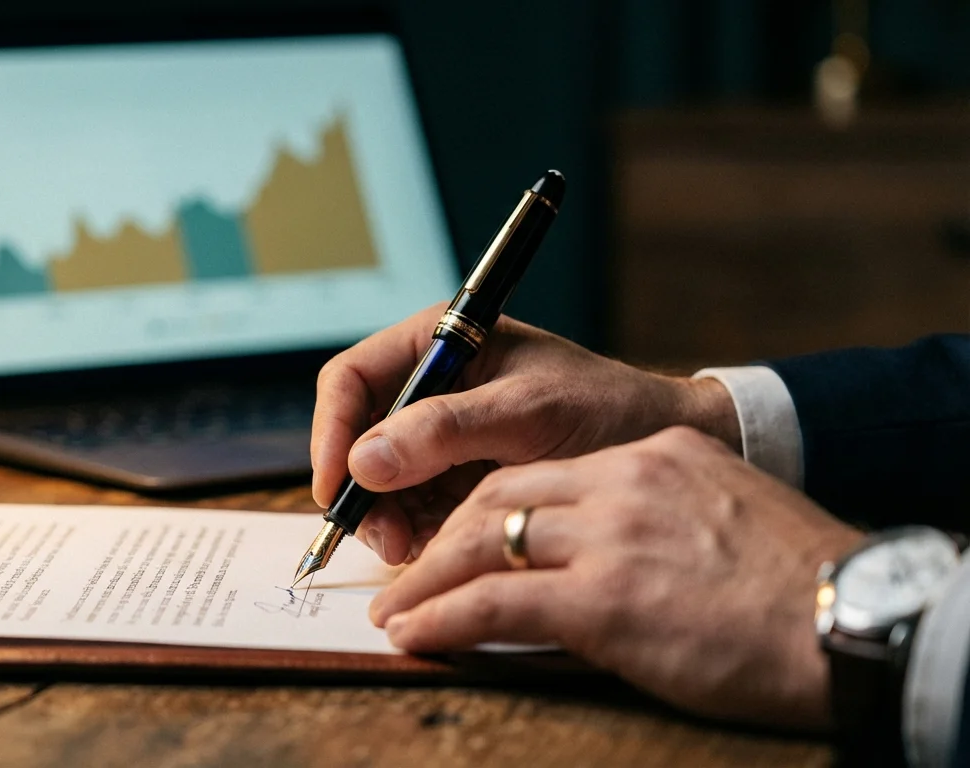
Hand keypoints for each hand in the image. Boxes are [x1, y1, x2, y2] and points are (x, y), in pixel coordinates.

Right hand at [311, 304, 739, 564]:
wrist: (664, 448)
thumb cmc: (607, 409)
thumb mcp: (527, 412)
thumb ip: (445, 429)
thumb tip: (366, 460)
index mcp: (439, 343)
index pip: (352, 379)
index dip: (332, 430)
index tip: (339, 484)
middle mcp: (430, 386)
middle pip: (356, 436)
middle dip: (360, 488)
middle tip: (384, 537)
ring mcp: (440, 436)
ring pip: (377, 480)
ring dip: (384, 518)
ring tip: (412, 549)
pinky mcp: (455, 477)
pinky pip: (410, 507)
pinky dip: (412, 531)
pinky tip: (433, 548)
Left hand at [369, 427, 864, 728]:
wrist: (855, 620)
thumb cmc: (800, 587)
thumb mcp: (724, 517)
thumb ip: (655, 517)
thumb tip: (606, 550)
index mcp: (654, 457)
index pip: (539, 475)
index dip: (483, 511)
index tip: (456, 539)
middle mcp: (623, 482)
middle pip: (498, 499)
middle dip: (442, 540)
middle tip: (407, 576)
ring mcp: (610, 537)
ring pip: (482, 545)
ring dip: (426, 581)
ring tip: (394, 610)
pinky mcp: (603, 599)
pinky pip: (492, 605)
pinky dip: (441, 620)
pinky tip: (414, 634)